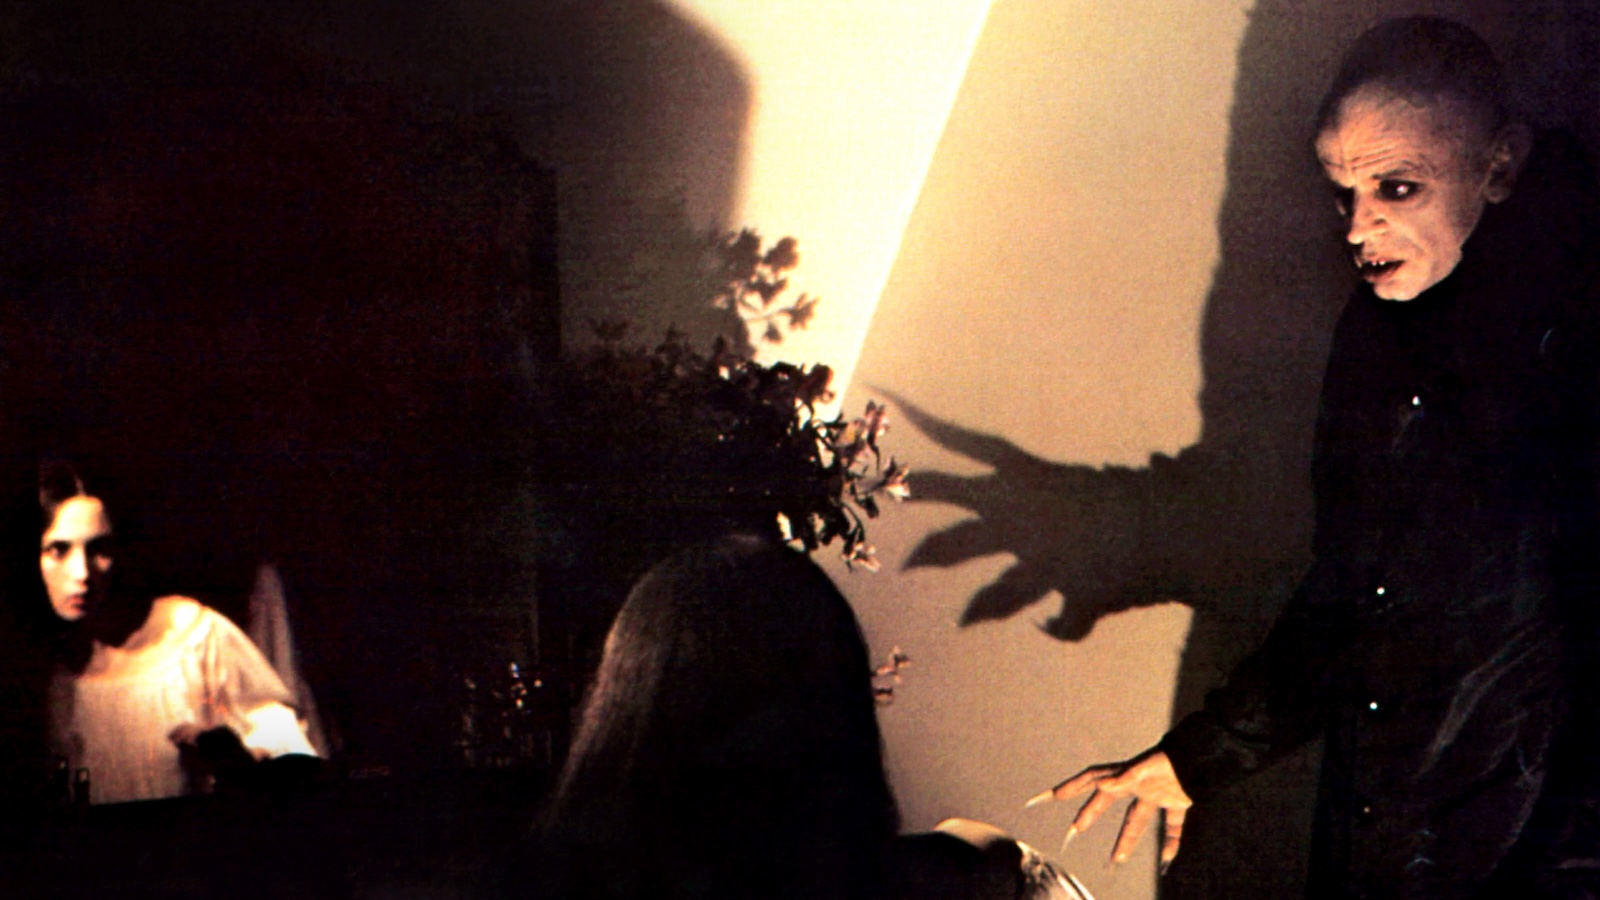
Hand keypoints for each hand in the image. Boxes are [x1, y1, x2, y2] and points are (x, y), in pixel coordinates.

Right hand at [1029, 749, 1192, 870]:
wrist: (1209, 757)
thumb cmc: (1176, 758)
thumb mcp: (1149, 766)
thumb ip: (1126, 776)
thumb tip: (1102, 783)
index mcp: (1127, 773)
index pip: (1094, 779)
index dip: (1073, 787)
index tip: (1052, 795)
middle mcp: (1138, 784)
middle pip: (1108, 800)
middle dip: (1090, 814)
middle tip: (1074, 830)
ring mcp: (1157, 793)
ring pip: (1137, 819)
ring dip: (1125, 838)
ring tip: (1116, 859)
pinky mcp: (1177, 802)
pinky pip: (1171, 826)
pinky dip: (1170, 843)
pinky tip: (1166, 860)